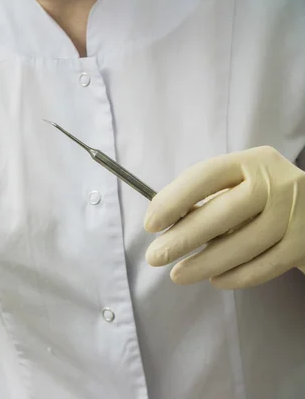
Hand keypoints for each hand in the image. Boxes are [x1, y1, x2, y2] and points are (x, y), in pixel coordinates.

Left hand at [143, 146, 304, 288]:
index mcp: (252, 162)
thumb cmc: (264, 200)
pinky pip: (264, 266)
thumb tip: (160, 222)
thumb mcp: (240, 186)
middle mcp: (277, 183)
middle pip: (222, 213)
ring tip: (178, 275)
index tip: (151, 224)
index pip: (205, 176)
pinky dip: (236, 276)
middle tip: (155, 257)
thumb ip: (206, 198)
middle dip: (183, 238)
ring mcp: (295, 214)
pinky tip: (216, 279)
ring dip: (204, 263)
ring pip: (242, 244)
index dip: (173, 200)